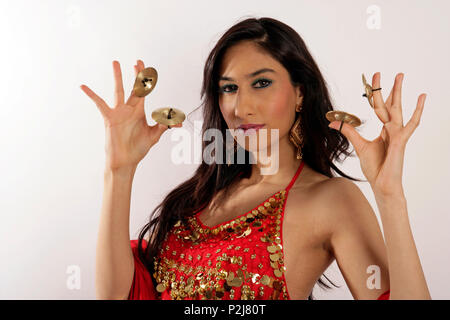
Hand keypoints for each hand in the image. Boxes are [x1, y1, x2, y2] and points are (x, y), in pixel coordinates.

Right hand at [80, 60, 181, 170]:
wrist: (126, 161)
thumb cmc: (138, 148)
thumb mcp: (155, 135)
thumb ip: (165, 125)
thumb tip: (180, 122)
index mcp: (139, 111)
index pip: (144, 91)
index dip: (146, 80)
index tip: (147, 68)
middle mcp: (129, 109)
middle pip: (134, 87)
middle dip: (137, 74)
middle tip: (138, 61)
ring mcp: (118, 113)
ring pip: (118, 90)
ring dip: (118, 77)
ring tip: (116, 62)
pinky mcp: (109, 119)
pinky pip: (100, 104)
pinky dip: (92, 95)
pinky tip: (83, 86)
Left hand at [328, 72, 425, 195]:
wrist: (382, 183)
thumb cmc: (375, 167)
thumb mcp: (359, 145)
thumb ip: (349, 131)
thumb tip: (333, 121)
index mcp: (383, 129)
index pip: (378, 107)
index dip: (373, 94)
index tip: (370, 81)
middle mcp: (391, 128)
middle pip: (387, 103)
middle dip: (384, 88)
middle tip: (380, 72)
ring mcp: (398, 133)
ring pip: (397, 108)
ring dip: (398, 91)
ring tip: (400, 75)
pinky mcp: (401, 140)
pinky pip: (411, 123)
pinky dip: (417, 110)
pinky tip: (422, 97)